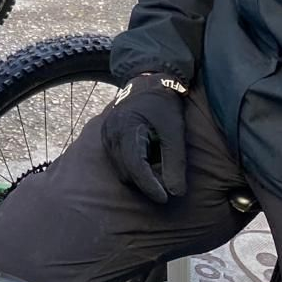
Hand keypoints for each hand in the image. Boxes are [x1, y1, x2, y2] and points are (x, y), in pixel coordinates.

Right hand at [100, 74, 187, 203]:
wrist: (148, 82)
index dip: (150, 186)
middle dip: (146, 183)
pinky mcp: (107, 138)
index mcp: (126, 128)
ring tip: (159, 170)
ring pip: (121, 171)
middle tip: (168, 183)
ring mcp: (106, 136)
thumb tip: (176, 193)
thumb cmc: (163, 105)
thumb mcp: (174, 132)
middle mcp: (111, 133)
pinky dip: (133, 168)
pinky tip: (148, 161)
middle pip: (126, 172)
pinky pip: (118, 163)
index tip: (165, 199)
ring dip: (139, 177)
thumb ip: (175, 162)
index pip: (135, 166)